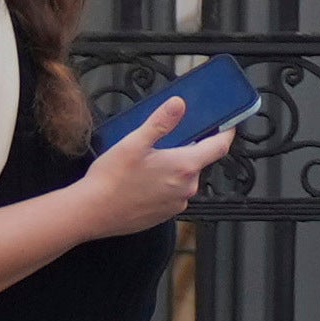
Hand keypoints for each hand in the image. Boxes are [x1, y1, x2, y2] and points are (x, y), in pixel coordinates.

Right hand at [59, 99, 235, 238]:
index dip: (225, 133)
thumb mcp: (135, 142)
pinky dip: (163, 184)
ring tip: (147, 162)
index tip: (228, 124)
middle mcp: (186, 188)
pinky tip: (142, 180)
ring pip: (184, 179)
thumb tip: (179, 105)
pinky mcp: (164, 215)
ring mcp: (176, 204)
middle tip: (165, 140)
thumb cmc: (111, 180)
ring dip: (173, 168)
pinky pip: (172, 194)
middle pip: (198, 162)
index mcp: (184, 167)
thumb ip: (161, 122)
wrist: (91, 213)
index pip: (218, 147)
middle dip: (187, 149)